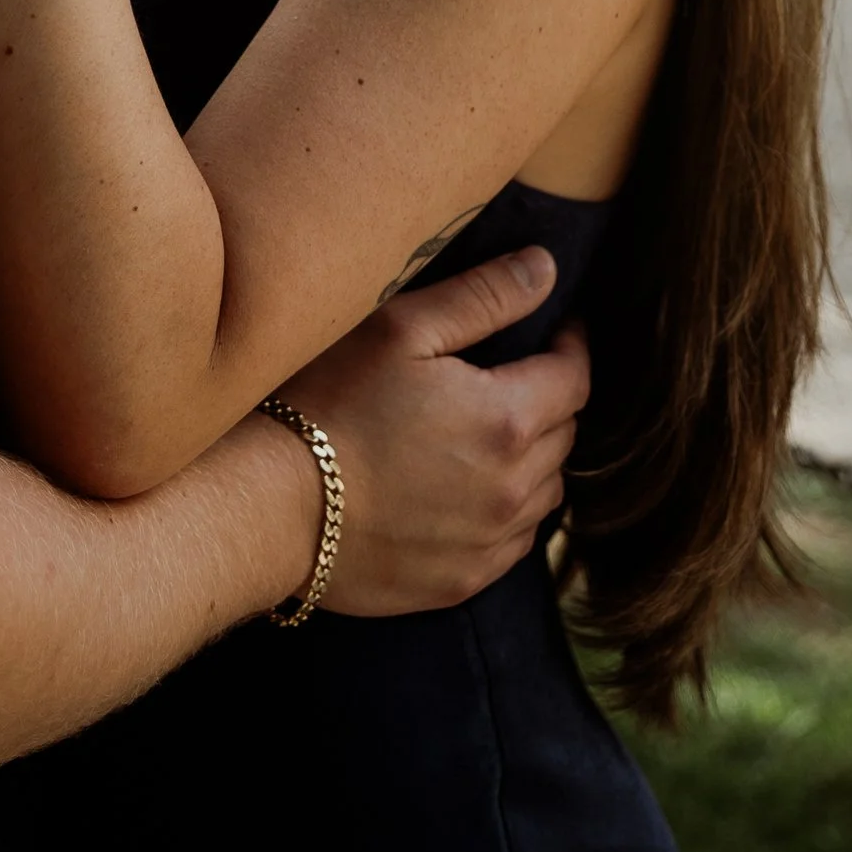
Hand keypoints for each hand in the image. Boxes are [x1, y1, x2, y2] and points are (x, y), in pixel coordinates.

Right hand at [280, 252, 586, 617]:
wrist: (275, 507)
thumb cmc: (332, 404)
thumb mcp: (402, 329)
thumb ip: (483, 296)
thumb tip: (546, 269)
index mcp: (508, 420)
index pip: (576, 378)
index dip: (569, 346)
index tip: (554, 330)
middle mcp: (515, 490)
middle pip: (566, 434)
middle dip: (549, 398)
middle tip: (511, 374)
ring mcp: (491, 544)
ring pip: (547, 491)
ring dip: (534, 458)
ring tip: (489, 431)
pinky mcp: (463, 582)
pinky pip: (516, 542)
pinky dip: (509, 510)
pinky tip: (470, 489)